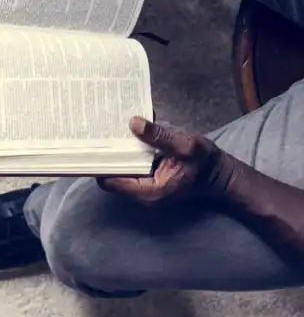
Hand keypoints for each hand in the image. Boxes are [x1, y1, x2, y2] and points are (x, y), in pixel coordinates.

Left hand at [99, 117, 236, 204]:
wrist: (221, 176)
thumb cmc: (207, 164)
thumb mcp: (187, 145)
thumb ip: (160, 136)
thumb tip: (132, 122)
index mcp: (148, 191)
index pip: (110, 180)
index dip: (101, 163)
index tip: (95, 143)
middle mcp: (142, 193)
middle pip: (112, 175)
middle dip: (107, 155)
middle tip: (99, 132)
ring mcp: (144, 188)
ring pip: (121, 170)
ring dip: (118, 152)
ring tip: (108, 130)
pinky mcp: (148, 180)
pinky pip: (131, 167)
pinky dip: (129, 153)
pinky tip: (125, 135)